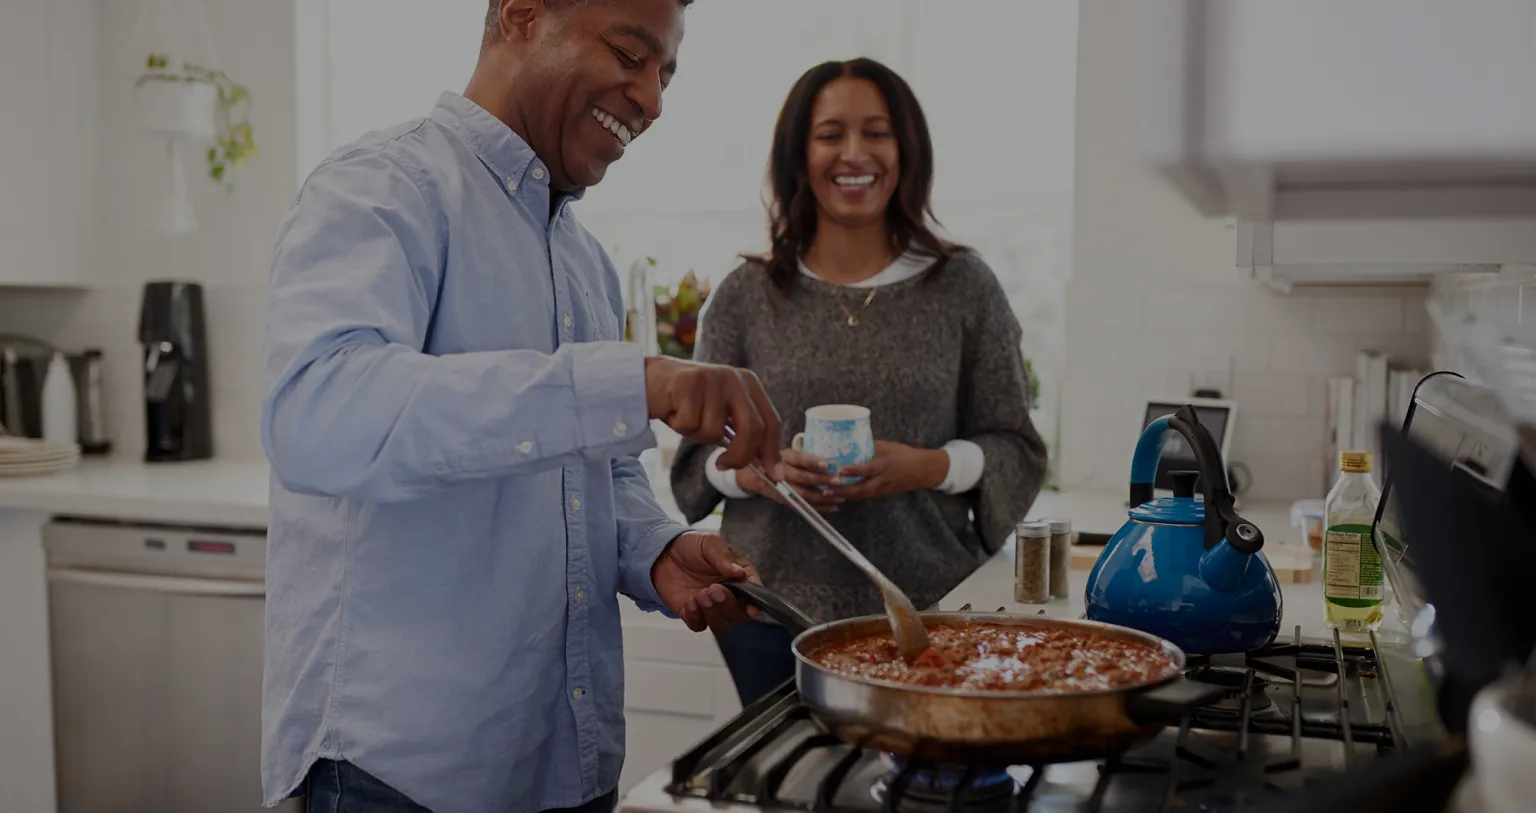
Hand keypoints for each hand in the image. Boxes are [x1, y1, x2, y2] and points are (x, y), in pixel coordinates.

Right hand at [645, 357, 780, 470]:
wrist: (650, 381)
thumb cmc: (687, 404)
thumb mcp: (721, 416)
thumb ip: (742, 434)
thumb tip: (767, 467)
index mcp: (748, 384)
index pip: (770, 421)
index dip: (772, 451)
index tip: (774, 475)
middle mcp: (734, 378)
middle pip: (751, 428)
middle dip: (739, 455)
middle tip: (722, 464)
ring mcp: (712, 378)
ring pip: (714, 430)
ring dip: (697, 435)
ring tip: (686, 418)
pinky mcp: (689, 382)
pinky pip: (691, 424)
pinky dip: (680, 426)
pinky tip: (674, 411)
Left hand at [651, 532, 760, 633]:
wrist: (663, 553)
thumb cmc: (691, 546)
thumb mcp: (709, 543)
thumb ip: (724, 558)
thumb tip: (740, 573)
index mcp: (738, 577)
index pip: (754, 594)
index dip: (755, 603)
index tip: (751, 608)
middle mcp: (728, 596)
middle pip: (739, 615)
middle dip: (729, 606)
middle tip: (714, 590)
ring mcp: (710, 607)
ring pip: (722, 626)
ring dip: (714, 615)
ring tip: (701, 595)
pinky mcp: (692, 614)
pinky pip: (699, 625)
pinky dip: (696, 617)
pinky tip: (689, 602)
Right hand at [735, 448, 842, 513]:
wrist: (749, 476)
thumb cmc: (773, 460)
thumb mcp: (783, 453)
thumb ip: (800, 458)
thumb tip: (828, 461)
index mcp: (782, 457)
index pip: (798, 459)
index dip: (811, 462)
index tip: (826, 464)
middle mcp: (780, 472)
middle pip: (801, 478)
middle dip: (821, 481)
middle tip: (837, 481)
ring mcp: (780, 488)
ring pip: (803, 495)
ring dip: (822, 498)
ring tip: (840, 498)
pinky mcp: (782, 500)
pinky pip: (801, 505)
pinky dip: (817, 508)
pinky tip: (831, 508)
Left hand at [827, 441, 948, 501]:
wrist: (922, 471)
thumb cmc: (904, 455)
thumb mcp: (887, 446)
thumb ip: (868, 447)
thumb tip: (848, 443)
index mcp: (884, 464)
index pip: (867, 469)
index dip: (852, 471)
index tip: (839, 470)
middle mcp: (882, 479)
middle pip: (860, 489)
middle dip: (842, 490)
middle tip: (826, 488)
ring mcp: (882, 489)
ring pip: (860, 495)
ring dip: (844, 495)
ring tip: (827, 492)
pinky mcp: (881, 494)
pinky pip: (864, 496)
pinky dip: (852, 496)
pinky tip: (840, 494)